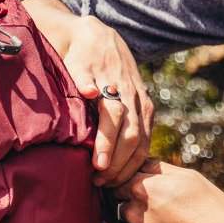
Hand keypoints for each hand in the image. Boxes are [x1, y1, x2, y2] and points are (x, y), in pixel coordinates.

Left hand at [20, 0, 152, 185]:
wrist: (100, 38)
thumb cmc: (80, 56)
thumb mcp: (75, 61)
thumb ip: (80, 77)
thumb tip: (88, 92)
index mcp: (115, 83)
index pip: (114, 117)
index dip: (106, 143)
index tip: (97, 166)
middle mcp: (134, 94)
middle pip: (132, 135)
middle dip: (117, 163)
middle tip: (99, 182)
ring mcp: (144, 102)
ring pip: (143, 141)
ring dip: (127, 166)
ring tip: (108, 184)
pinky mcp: (148, 109)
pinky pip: (147, 140)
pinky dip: (136, 161)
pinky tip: (121, 175)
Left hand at [113, 160, 223, 222]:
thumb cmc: (211, 206)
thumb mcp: (188, 176)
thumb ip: (157, 168)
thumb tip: (141, 163)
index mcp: (141, 188)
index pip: (121, 180)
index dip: (132, 182)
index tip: (144, 186)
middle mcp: (133, 212)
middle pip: (122, 203)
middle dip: (134, 202)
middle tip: (160, 206)